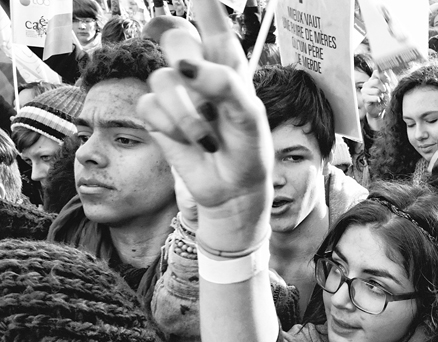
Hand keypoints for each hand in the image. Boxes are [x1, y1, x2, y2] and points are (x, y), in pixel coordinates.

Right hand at [137, 0, 273, 251]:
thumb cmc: (249, 150)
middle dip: (185, 61)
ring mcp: (176, 92)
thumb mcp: (250, 117)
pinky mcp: (158, 115)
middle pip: (174, 37)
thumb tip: (183, 66)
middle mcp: (199, 71)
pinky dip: (173, 129)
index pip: (214, 22)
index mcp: (228, 63)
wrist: (233, 190)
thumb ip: (224, 84)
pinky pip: (151, 107)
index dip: (205, 4)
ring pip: (162, 79)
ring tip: (208, 137)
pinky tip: (191, 143)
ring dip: (187, 115)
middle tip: (195, 81)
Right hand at [361, 71, 395, 121]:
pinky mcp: (364, 98)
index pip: (377, 72)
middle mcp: (367, 83)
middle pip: (377, 81)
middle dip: (383, 88)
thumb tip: (382, 71)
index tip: (387, 82)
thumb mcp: (387, 87)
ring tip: (380, 98)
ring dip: (381, 96)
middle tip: (384, 92)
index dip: (383, 77)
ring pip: (377, 91)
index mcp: (372, 79)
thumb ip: (385, 79)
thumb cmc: (383, 98)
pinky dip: (379, 100)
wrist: (379, 109)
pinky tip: (377, 101)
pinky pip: (375, 98)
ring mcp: (364, 91)